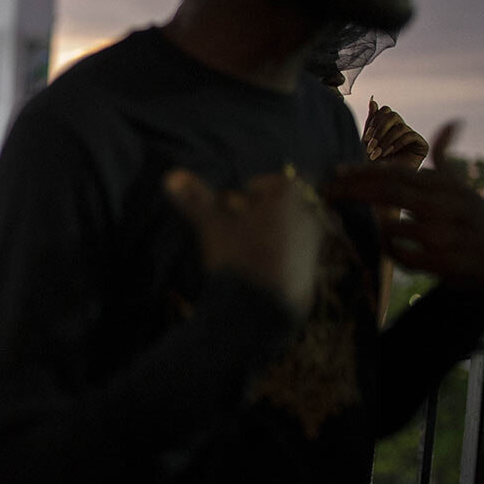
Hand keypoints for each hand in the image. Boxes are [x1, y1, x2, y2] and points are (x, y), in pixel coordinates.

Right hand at [164, 166, 324, 317]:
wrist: (265, 307)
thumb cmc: (239, 255)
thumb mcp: (212, 225)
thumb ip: (196, 200)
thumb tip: (171, 176)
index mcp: (288, 197)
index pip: (275, 182)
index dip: (255, 189)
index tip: (234, 204)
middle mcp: (307, 217)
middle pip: (283, 207)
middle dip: (260, 212)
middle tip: (236, 225)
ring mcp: (312, 245)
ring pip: (288, 230)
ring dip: (268, 234)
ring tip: (244, 249)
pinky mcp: (311, 271)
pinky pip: (293, 254)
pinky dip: (277, 256)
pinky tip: (257, 269)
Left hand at [328, 123, 483, 292]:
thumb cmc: (467, 218)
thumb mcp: (459, 186)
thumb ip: (445, 158)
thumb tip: (452, 122)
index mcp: (446, 186)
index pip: (400, 172)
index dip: (366, 171)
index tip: (336, 172)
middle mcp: (448, 206)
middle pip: (392, 193)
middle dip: (355, 191)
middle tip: (327, 192)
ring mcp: (447, 235)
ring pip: (394, 228)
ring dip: (380, 229)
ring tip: (382, 229)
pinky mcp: (445, 262)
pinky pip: (403, 257)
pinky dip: (393, 253)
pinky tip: (393, 248)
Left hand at [364, 98, 428, 171]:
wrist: (381, 186)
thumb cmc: (370, 167)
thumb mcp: (367, 142)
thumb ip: (371, 122)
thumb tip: (373, 100)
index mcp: (388, 127)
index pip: (385, 111)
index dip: (375, 121)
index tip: (366, 138)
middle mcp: (402, 129)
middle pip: (392, 114)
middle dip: (379, 130)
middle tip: (370, 146)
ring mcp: (412, 137)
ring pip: (399, 126)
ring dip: (385, 140)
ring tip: (378, 154)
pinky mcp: (421, 146)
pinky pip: (410, 135)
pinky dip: (396, 144)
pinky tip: (389, 154)